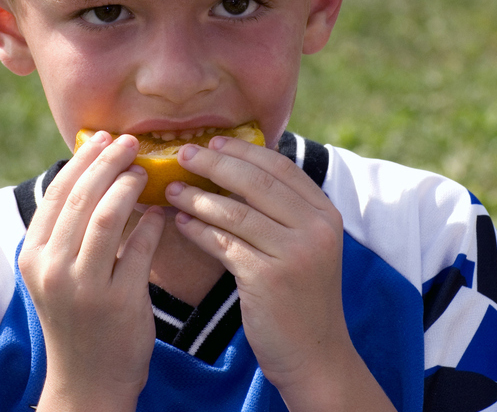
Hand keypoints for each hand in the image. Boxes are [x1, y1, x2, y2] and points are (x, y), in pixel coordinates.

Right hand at [18, 131, 165, 411]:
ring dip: (130, 186)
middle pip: (81, 198)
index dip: (82, 161)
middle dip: (108, 162)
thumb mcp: (57, 276)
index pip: (56, 194)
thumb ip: (69, 233)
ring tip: (145, 171)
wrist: (87, 382)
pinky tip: (162, 213)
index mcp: (33, 256)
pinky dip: (152, 225)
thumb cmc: (78, 320)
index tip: (103, 137)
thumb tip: (95, 175)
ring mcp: (84, 286)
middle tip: (132, 141)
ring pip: (108, 217)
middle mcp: (52, 268)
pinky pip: (140, 249)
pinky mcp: (118, 301)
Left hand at [167, 137, 395, 411]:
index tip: (214, 141)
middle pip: (256, 182)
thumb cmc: (300, 297)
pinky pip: (223, 243)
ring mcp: (294, 253)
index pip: (281, 167)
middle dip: (215, 163)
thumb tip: (235, 170)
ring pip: (235, 212)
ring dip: (198, 197)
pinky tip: (180, 223)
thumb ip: (282, 212)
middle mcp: (315, 229)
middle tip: (183, 152)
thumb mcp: (304, 247)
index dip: (244, 151)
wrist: (314, 354)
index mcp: (326, 214)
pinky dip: (198, 230)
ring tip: (171, 188)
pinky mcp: (268, 278)